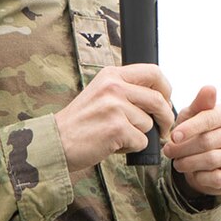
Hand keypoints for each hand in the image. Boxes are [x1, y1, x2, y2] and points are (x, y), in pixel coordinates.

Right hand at [56, 63, 176, 173]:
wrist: (55, 142)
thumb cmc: (81, 122)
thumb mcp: (101, 94)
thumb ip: (127, 91)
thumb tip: (162, 99)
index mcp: (111, 75)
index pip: (154, 72)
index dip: (166, 89)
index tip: (166, 102)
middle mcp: (113, 87)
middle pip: (158, 100)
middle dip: (165, 118)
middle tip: (163, 128)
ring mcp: (115, 107)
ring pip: (149, 124)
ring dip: (139, 135)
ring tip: (116, 135)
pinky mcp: (117, 128)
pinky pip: (141, 141)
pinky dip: (131, 148)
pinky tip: (112, 144)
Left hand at [164, 86, 220, 197]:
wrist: (207, 158)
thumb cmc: (198, 131)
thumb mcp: (193, 115)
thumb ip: (200, 103)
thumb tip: (210, 88)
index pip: (209, 119)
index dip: (188, 128)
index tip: (172, 137)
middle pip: (208, 141)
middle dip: (183, 148)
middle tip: (169, 152)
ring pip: (212, 160)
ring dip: (189, 163)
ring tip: (178, 163)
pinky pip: (219, 178)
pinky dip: (201, 178)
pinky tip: (195, 174)